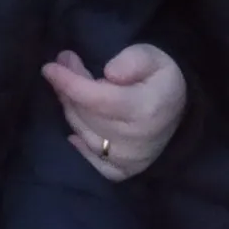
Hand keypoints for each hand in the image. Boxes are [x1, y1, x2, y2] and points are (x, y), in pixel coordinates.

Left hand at [41, 43, 186, 182]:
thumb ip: (132, 60)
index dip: (69, 83)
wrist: (180, 109)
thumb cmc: (161, 78)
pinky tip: (74, 131)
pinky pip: (95, 162)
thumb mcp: (152, 57)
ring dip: (71, 109)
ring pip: (85, 134)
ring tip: (68, 86)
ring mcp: (131, 159)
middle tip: (63, 63)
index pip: (97, 98)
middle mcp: (136, 139)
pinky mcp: (126, 170)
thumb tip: (109, 74)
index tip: (48, 68)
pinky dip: (81, 146)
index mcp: (145, 108)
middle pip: (87, 115)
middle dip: (68, 89)